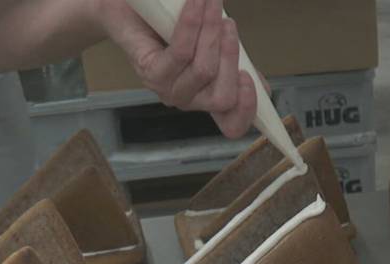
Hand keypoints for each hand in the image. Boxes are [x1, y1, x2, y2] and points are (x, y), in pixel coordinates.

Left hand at [99, 0, 256, 137]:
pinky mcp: (152, 73)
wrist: (129, 10)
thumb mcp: (212, 48)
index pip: (231, 125)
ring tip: (212, 3)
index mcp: (207, 98)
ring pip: (204, 71)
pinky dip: (193, 25)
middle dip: (232, 56)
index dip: (246, 112)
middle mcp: (188, 100)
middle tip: (229, 23)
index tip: (250, 80)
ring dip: (213, 32)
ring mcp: (169, 90)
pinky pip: (181, 52)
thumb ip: (234, 63)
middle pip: (223, 97)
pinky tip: (197, 4)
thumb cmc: (172, 28)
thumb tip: (259, 82)